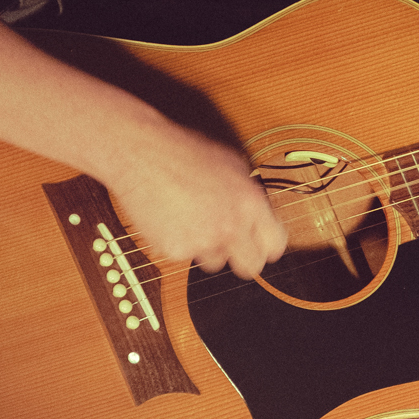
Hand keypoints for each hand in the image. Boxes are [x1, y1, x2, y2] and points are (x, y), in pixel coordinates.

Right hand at [110, 124, 287, 278]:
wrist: (143, 153)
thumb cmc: (186, 152)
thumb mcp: (233, 164)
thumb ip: (251, 195)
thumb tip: (261, 216)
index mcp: (250, 203)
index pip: (275, 244)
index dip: (267, 245)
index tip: (260, 244)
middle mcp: (231, 226)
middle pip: (251, 266)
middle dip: (243, 258)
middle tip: (231, 244)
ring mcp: (203, 241)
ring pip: (215, 261)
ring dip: (208, 247)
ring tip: (192, 216)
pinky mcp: (175, 250)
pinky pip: (185, 256)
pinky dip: (180, 242)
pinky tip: (172, 218)